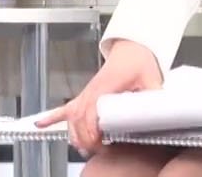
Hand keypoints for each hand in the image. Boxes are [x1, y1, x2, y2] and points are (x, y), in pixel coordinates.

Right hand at [35, 39, 161, 155]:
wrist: (131, 49)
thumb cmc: (138, 62)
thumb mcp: (151, 78)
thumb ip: (155, 95)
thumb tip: (162, 110)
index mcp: (104, 88)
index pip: (90, 112)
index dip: (92, 130)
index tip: (100, 143)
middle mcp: (91, 92)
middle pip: (78, 119)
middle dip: (84, 138)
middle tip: (96, 152)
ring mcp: (86, 94)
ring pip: (71, 117)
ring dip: (74, 134)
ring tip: (83, 149)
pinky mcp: (85, 96)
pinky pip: (65, 108)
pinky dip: (52, 117)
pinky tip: (39, 125)